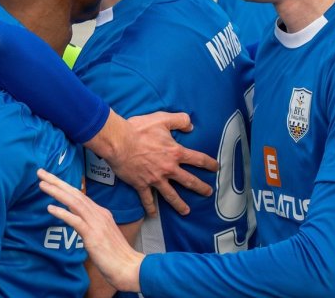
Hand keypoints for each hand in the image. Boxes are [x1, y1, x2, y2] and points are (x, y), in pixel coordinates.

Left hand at [39, 169, 143, 293]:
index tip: (50, 179)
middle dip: (57, 182)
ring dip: (57, 192)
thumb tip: (76, 220)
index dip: (63, 186)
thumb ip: (90, 225)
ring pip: (74, 202)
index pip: (79, 195)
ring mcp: (96, 223)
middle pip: (75, 193)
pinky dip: (63, 213)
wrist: (130, 268)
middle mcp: (98, 214)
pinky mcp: (93, 235)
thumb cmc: (116, 256)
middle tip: (40, 172)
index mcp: (100, 213)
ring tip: (42, 184)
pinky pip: (76, 221)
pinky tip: (50, 208)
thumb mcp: (101, 235)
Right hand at [100, 111, 217, 215]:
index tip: (216, 168)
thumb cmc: (139, 129)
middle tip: (208, 193)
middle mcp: (168, 168)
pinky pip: (147, 199)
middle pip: (189, 181)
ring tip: (186, 211)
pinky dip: (150, 208)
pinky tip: (153, 215)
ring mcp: (155, 179)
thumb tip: (190, 125)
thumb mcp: (162, 119)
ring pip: (171, 195)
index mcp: (175, 153)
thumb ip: (179, 120)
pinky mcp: (141, 184)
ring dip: (180, 204)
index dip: (209, 164)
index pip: (197, 159)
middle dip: (200, 187)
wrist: (119, 142)